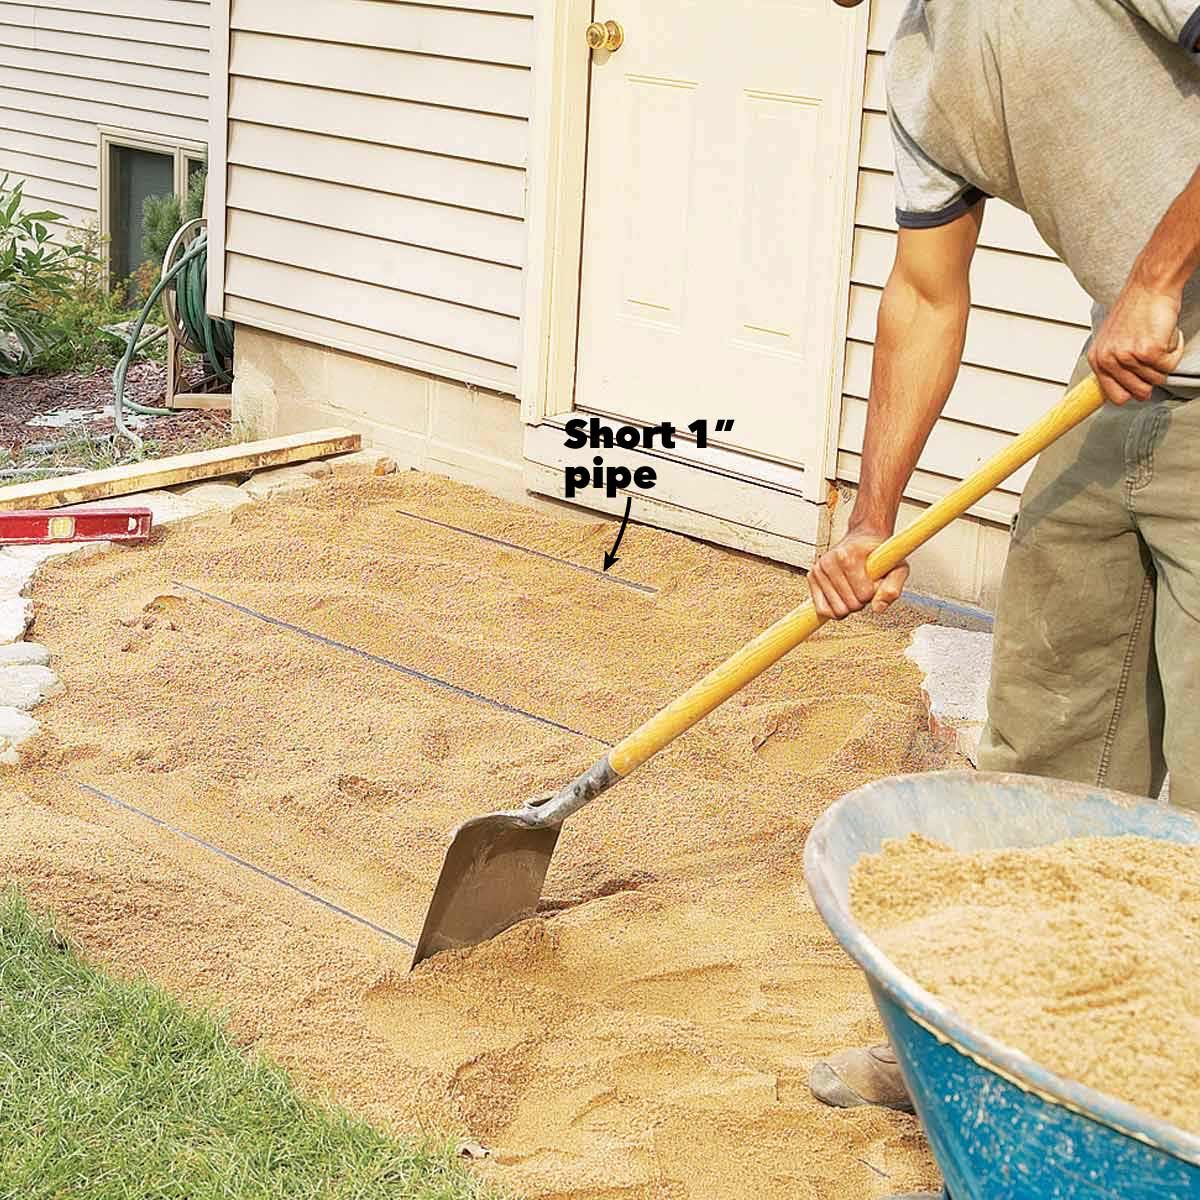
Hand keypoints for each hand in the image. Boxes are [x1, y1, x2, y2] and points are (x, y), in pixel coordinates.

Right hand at [808, 528, 908, 619]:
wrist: (863, 537)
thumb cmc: (879, 553)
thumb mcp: (897, 567)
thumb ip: (892, 588)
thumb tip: (878, 608)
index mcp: (848, 556)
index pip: (864, 596)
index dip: (873, 593)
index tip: (874, 580)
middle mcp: (829, 561)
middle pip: (849, 605)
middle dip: (860, 601)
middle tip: (863, 585)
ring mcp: (818, 569)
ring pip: (836, 609)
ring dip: (848, 604)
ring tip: (853, 588)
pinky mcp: (812, 576)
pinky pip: (821, 608)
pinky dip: (833, 609)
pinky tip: (841, 598)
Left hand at [1089, 279, 1183, 404]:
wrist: (1149, 286)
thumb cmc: (1135, 309)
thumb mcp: (1113, 340)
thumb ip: (1115, 365)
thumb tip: (1127, 392)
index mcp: (1098, 359)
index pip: (1115, 396)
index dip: (1132, 393)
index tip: (1139, 390)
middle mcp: (1109, 359)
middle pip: (1139, 391)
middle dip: (1152, 376)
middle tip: (1154, 356)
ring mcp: (1128, 356)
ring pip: (1157, 378)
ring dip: (1164, 359)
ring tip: (1157, 338)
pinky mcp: (1149, 351)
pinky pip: (1170, 364)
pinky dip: (1175, 350)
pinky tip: (1166, 334)